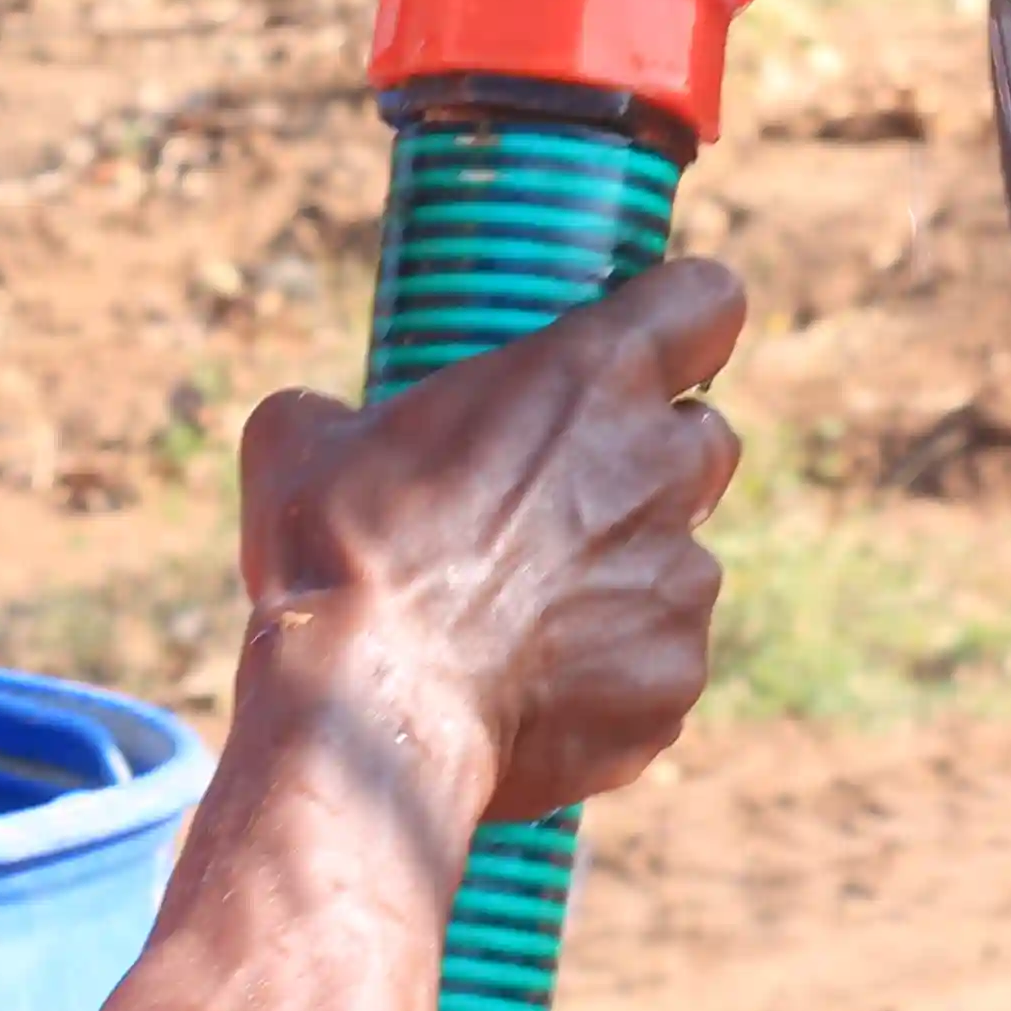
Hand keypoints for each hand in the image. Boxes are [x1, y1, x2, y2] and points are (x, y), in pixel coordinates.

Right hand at [234, 253, 744, 825]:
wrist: (370, 711)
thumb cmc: (338, 555)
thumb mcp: (302, 441)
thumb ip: (341, 412)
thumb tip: (318, 423)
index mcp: (591, 377)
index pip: (708, 299)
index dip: (682, 320)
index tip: (645, 348)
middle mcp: (660, 468)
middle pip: (707, 437)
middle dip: (654, 459)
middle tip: (566, 494)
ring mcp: (681, 582)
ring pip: (679, 562)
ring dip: (621, 577)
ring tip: (520, 618)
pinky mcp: (674, 680)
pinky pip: (657, 663)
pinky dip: (611, 674)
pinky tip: (531, 691)